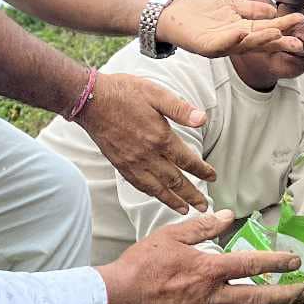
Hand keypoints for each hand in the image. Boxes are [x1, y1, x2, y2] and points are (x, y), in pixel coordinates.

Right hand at [76, 73, 215, 212]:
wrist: (91, 100)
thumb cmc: (124, 92)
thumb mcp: (156, 93)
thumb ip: (180, 108)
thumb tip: (203, 119)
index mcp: (160, 137)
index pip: (187, 160)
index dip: (202, 170)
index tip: (213, 177)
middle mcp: (148, 155)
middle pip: (175, 181)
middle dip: (192, 195)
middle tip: (204, 206)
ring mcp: (133, 162)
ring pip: (158, 188)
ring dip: (173, 201)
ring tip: (185, 210)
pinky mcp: (120, 165)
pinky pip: (139, 185)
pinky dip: (152, 194)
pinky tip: (158, 197)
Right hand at [96, 211, 303, 303]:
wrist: (117, 300)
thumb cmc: (140, 265)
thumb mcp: (170, 235)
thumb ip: (201, 226)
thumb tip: (227, 216)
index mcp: (209, 269)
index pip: (251, 263)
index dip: (277, 261)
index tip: (296, 260)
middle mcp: (212, 295)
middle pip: (258, 297)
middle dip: (285, 296)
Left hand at [155, 0, 303, 59]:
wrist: (170, 14)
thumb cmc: (198, 10)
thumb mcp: (229, 7)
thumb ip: (251, 10)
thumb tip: (274, 10)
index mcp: (240, 31)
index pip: (265, 30)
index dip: (283, 27)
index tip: (300, 22)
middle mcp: (232, 41)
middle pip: (259, 42)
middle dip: (278, 41)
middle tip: (297, 42)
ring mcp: (219, 45)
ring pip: (243, 44)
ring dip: (259, 39)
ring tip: (276, 33)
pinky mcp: (203, 45)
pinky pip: (219, 44)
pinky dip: (230, 39)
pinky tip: (241, 32)